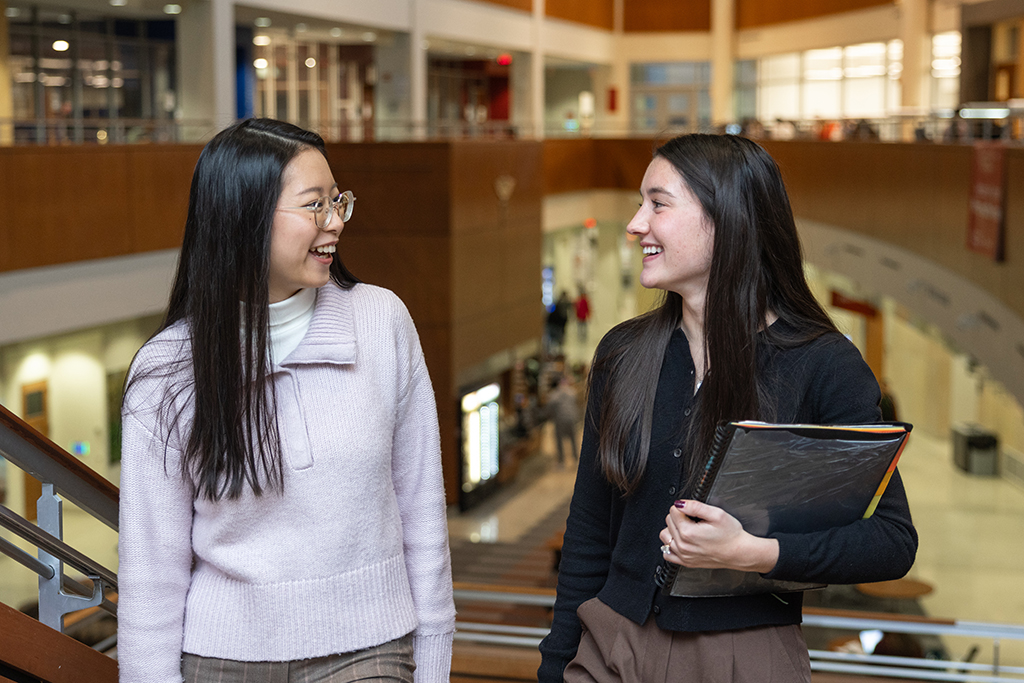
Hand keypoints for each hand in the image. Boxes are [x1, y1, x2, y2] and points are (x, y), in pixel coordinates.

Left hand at [659, 500, 778, 572]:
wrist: (739, 553)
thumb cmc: (731, 535)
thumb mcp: (716, 514)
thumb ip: (695, 506)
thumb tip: (680, 503)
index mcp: (688, 532)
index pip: (673, 510)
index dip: (685, 508)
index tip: (695, 513)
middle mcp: (682, 545)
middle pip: (668, 521)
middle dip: (680, 517)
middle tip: (696, 521)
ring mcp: (683, 555)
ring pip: (665, 536)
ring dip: (674, 530)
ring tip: (688, 529)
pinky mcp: (685, 562)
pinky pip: (667, 553)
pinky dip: (671, 545)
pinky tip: (682, 541)